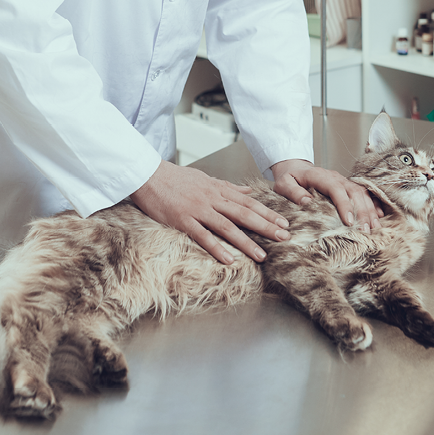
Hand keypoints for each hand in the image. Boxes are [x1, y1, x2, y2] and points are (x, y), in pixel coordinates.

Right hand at [129, 160, 290, 264]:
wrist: (149, 174)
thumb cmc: (175, 177)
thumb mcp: (205, 177)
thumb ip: (227, 186)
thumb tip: (248, 191)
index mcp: (217, 189)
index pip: (248, 202)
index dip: (267, 213)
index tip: (284, 222)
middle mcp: (211, 199)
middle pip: (243, 214)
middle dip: (266, 226)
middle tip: (284, 237)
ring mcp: (197, 209)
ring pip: (227, 227)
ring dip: (246, 242)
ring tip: (262, 255)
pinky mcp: (182, 220)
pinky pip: (202, 236)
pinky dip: (216, 248)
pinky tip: (229, 260)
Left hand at [270, 159, 382, 228]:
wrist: (295, 168)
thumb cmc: (289, 179)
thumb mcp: (283, 184)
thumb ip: (293, 192)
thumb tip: (307, 201)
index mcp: (319, 175)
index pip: (335, 188)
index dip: (344, 204)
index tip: (349, 222)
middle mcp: (335, 177)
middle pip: (353, 191)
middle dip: (362, 211)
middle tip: (365, 230)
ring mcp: (343, 180)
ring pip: (361, 193)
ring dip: (369, 210)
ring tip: (375, 228)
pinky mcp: (347, 186)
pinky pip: (364, 193)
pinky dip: (372, 204)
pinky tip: (379, 216)